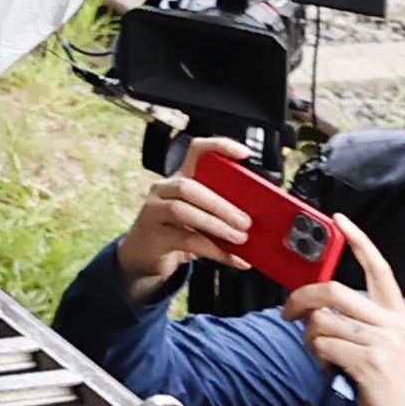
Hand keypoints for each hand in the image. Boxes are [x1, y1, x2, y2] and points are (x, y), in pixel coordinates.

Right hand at [113, 162, 255, 299]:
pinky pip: (186, 240)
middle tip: (245, 221)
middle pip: (189, 187)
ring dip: (216, 225)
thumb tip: (259, 217)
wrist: (145, 255)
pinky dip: (214, 251)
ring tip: (239, 238)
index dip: (218, 147)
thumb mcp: (199, 215)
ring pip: (183, 210)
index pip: (196, 151)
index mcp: (180, 178)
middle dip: (221, 204)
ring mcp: (154, 211)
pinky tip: (233, 258)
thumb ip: (220, 210)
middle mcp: (164, 190)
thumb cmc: (177, 231)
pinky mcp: (154, 236)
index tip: (244, 154)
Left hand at [282, 222, 404, 405]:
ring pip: (321, 321)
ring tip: (323, 355)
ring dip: (310, 339)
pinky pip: (323, 346)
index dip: (359, 241)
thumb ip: (364, 321)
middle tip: (288, 313)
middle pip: (333, 290)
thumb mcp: (389, 345)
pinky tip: (331, 369)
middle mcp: (394, 323)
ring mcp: (383, 343)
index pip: (379, 268)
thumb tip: (320, 307)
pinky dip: (318, 357)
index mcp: (398, 314)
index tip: (339, 220)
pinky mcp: (370, 363)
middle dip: (300, 298)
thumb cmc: (394, 385)